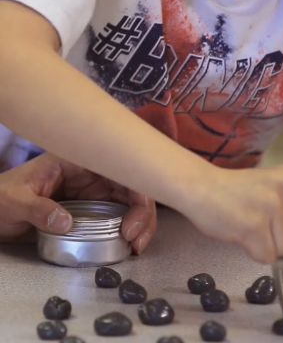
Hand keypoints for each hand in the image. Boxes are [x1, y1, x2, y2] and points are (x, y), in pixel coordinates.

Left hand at [0, 153, 155, 253]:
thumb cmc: (0, 197)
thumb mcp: (13, 201)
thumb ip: (37, 209)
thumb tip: (66, 223)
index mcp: (78, 161)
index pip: (119, 168)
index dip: (135, 191)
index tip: (130, 223)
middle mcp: (92, 174)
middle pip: (132, 186)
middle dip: (143, 212)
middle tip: (136, 240)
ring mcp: (94, 191)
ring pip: (130, 201)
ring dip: (141, 222)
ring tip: (137, 246)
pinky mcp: (93, 207)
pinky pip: (120, 214)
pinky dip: (130, 227)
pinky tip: (130, 244)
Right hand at [184, 164, 282, 263]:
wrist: (201, 187)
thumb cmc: (237, 190)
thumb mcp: (275, 192)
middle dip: (281, 234)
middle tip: (258, 215)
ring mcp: (271, 207)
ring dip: (266, 243)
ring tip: (248, 222)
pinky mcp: (254, 226)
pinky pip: (267, 257)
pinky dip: (253, 251)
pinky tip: (240, 233)